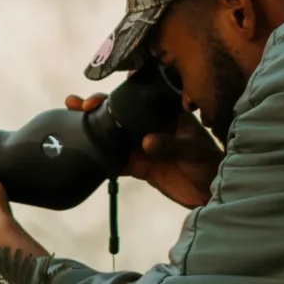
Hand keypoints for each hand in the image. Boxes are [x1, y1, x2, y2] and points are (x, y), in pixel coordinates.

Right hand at [65, 93, 222, 208]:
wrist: (211, 193)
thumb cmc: (210, 163)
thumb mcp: (193, 150)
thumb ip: (170, 144)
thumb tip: (146, 142)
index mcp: (166, 113)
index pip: (140, 96)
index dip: (120, 90)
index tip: (106, 89)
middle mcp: (151, 125)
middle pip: (120, 112)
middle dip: (98, 106)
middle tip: (79, 104)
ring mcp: (142, 145)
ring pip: (113, 134)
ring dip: (93, 128)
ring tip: (71, 120)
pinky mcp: (139, 166)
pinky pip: (116, 159)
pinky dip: (101, 157)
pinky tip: (85, 152)